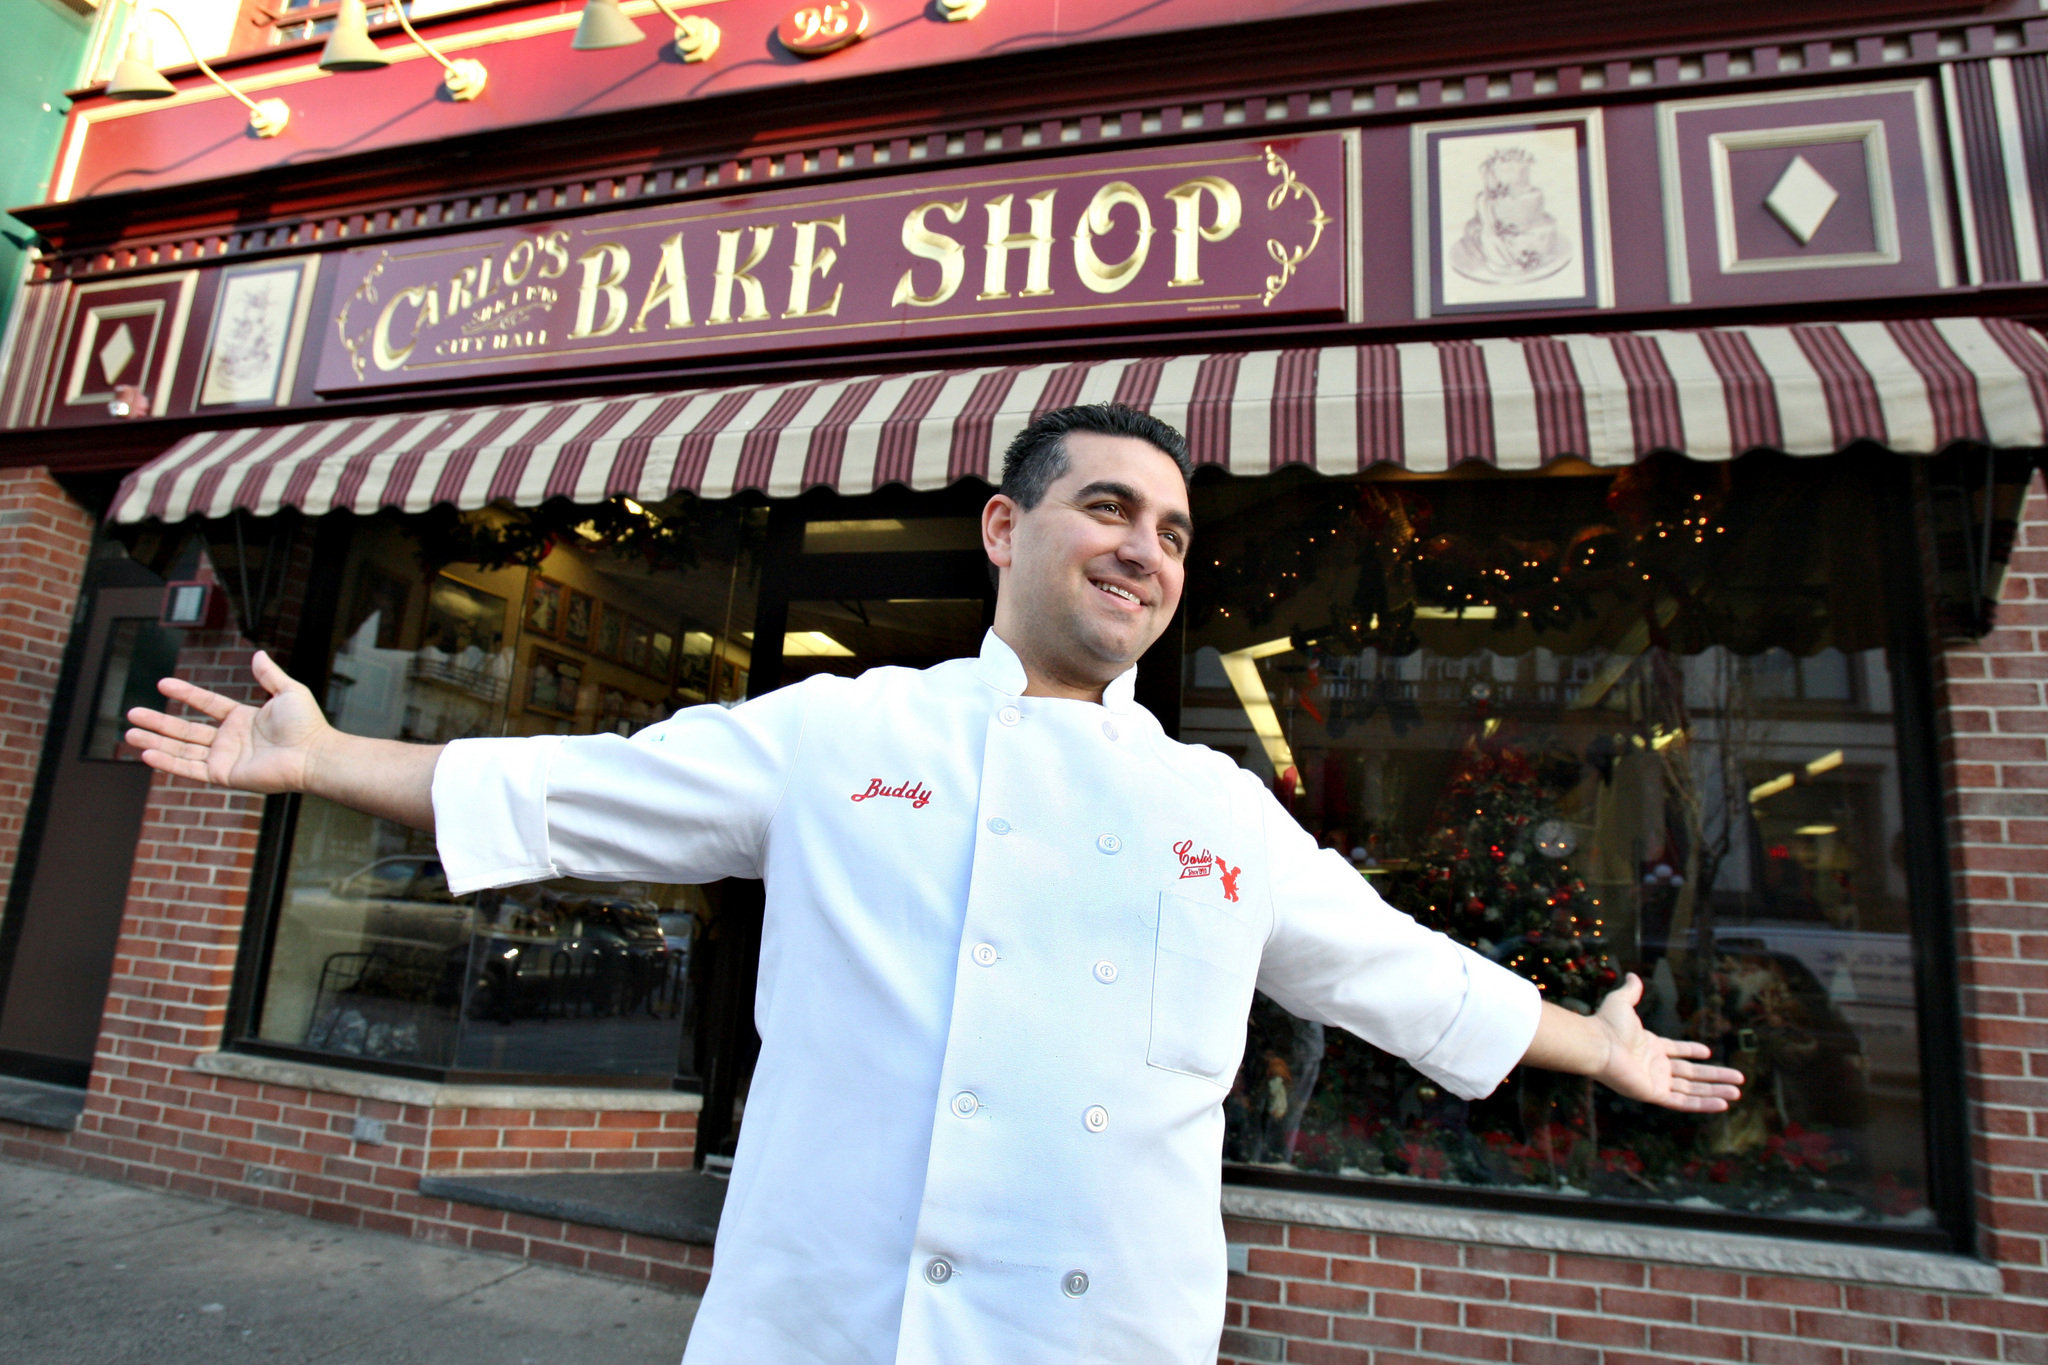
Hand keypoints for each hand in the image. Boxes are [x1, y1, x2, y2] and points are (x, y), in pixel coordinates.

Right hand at [125, 650, 332, 794]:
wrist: (313, 753)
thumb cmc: (307, 724)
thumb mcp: (288, 691)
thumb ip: (269, 674)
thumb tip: (258, 653)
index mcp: (243, 719)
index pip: (206, 704)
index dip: (185, 694)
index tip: (162, 684)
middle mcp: (231, 740)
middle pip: (186, 729)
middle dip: (158, 722)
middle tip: (132, 714)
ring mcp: (225, 758)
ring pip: (182, 749)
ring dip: (155, 742)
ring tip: (129, 734)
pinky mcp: (223, 775)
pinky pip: (190, 769)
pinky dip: (168, 762)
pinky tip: (147, 753)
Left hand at [1593, 973, 1744, 1112]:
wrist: (1597, 1044)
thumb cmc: (1607, 1024)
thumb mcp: (1622, 1002)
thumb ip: (1632, 991)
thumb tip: (1632, 975)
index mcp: (1649, 1046)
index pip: (1676, 1052)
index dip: (1692, 1052)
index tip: (1708, 1053)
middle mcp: (1654, 1066)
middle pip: (1691, 1074)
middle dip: (1715, 1077)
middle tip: (1738, 1079)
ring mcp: (1655, 1081)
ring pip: (1692, 1090)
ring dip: (1715, 1091)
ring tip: (1737, 1092)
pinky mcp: (1654, 1094)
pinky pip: (1682, 1102)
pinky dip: (1703, 1104)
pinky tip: (1723, 1104)